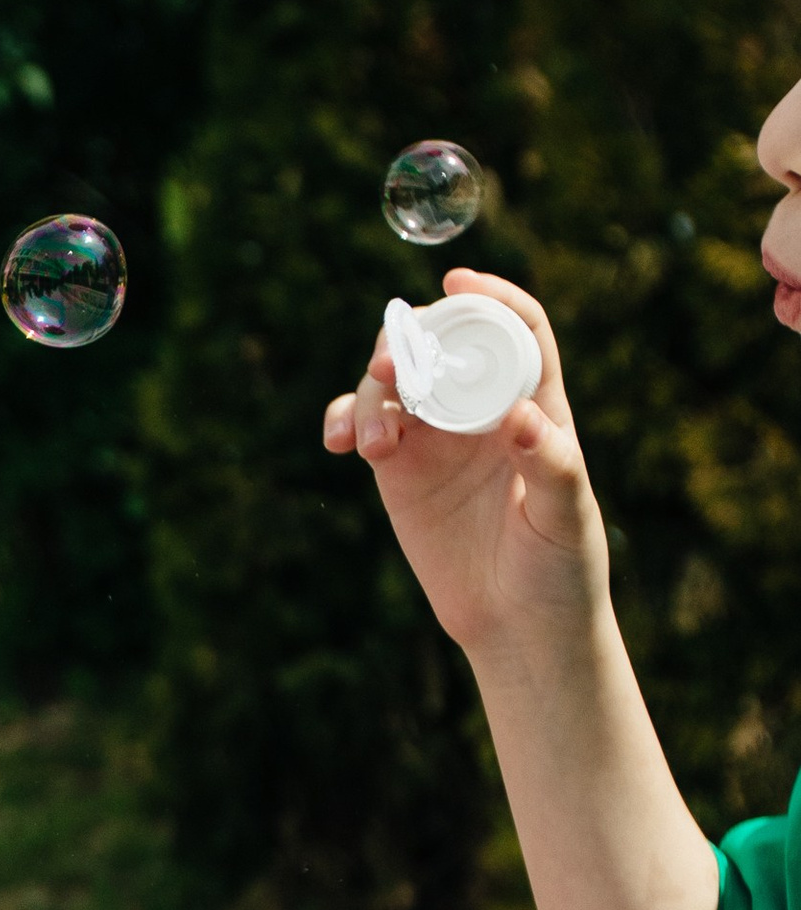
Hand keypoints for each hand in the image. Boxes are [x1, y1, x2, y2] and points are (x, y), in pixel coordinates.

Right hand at [321, 268, 606, 658]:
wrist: (521, 626)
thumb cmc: (561, 567)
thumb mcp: (567, 517)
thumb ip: (551, 465)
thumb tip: (521, 417)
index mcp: (535, 402)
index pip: (516, 329)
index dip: (489, 296)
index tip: (456, 283)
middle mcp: (482, 408)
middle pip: (442, 343)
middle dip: (409, 341)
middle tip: (388, 370)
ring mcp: (437, 435)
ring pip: (395, 380)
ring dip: (371, 393)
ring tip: (372, 443)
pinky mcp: (400, 469)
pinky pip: (364, 425)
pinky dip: (345, 421)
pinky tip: (340, 443)